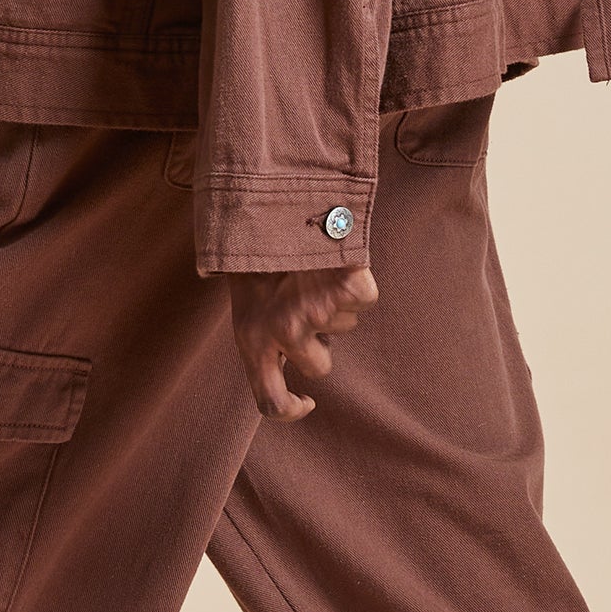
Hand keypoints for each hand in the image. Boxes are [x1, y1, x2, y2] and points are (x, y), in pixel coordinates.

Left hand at [227, 261, 377, 419]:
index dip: (290, 409)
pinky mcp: (345, 289)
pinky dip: (358, 280)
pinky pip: (364, 299)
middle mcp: (284, 333)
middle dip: (319, 340)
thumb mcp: (246, 299)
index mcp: (251, 340)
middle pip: (320, 366)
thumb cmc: (256, 252)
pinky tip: (337, 261)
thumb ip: (266, 337)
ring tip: (311, 270)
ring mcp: (316, 312)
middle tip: (303, 300)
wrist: (266, 202)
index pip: (269, 401)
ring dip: (333, 302)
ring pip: (344, 325)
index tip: (305, 402)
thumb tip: (301, 365)